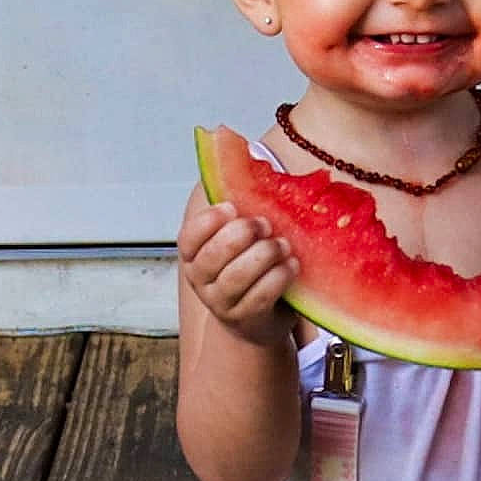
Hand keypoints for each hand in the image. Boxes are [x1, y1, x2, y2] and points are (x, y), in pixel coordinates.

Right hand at [178, 201, 298, 346]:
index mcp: (193, 256)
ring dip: (264, 255)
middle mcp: (201, 281)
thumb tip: (252, 161)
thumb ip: (238, 214)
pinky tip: (292, 264)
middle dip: (242, 235)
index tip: (231, 207)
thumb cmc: (248, 268)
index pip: (188, 238)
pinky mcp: (246, 318)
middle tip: (265, 224)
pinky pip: (260, 296)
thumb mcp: (237, 241)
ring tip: (283, 244)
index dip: (208, 221)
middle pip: (213, 256)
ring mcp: (221, 303)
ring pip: (237, 276)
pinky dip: (279, 276)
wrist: (256, 319)